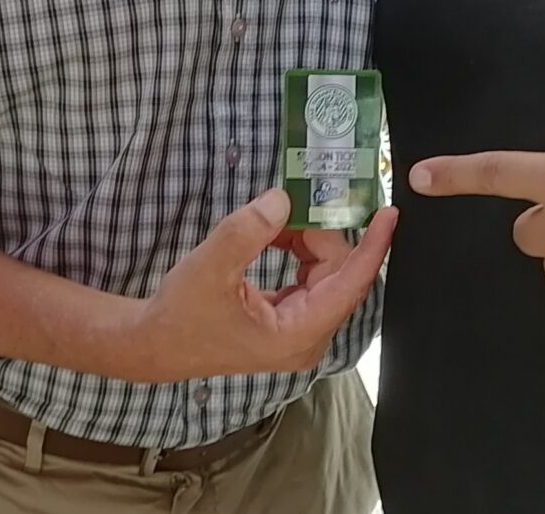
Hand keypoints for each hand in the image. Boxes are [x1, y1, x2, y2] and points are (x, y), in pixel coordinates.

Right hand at [117, 190, 397, 383]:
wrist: (154, 343)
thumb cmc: (181, 314)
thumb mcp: (211, 267)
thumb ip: (249, 231)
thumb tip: (284, 200)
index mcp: (298, 333)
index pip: (351, 285)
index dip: (373, 247)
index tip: (389, 215)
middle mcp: (306, 337)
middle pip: (338, 275)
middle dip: (323, 234)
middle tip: (302, 201)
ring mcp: (298, 332)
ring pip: (323, 274)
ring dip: (307, 241)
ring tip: (278, 220)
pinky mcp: (286, 322)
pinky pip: (307, 280)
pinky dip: (297, 252)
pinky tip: (274, 235)